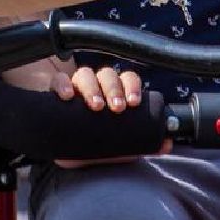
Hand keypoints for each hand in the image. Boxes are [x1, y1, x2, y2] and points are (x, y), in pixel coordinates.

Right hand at [0, 62, 166, 166]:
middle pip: (107, 74)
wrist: (57, 145)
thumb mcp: (112, 146)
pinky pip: (58, 80)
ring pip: (85, 73)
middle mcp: (94, 85)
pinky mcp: (53, 91)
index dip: (132, 85)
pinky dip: (63, 85)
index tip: (134, 102)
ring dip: (92, 87)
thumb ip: (136, 144)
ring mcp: (74, 86)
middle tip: (118, 108)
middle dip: (114, 88)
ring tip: (95, 105)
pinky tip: (68, 97)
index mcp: (111, 93)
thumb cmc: (89, 142)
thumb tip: (166, 144)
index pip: (126, 78)